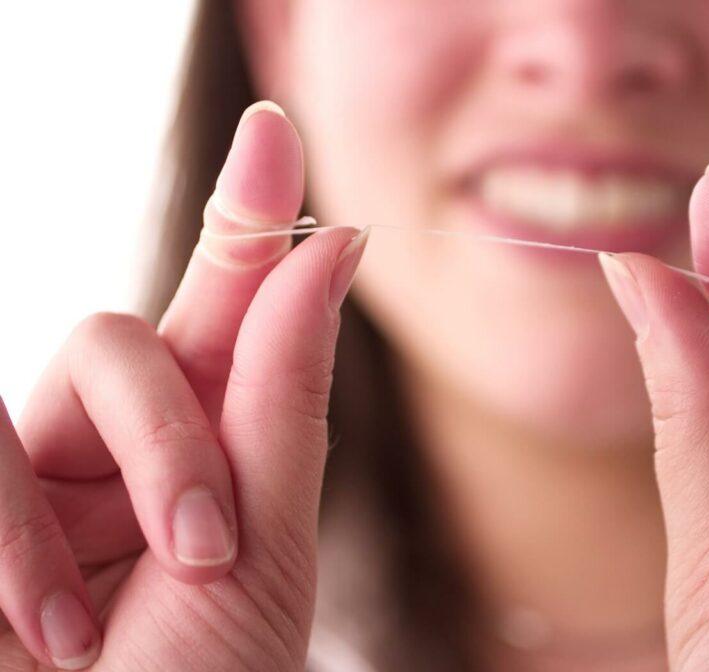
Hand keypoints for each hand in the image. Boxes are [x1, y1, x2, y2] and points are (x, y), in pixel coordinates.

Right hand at [0, 102, 364, 669]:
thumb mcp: (266, 544)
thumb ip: (284, 395)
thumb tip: (333, 243)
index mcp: (211, 441)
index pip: (228, 303)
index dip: (244, 213)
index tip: (272, 131)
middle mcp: (115, 442)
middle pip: (138, 334)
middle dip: (181, 434)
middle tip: (212, 548)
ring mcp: (33, 472)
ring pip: (71, 364)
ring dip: (129, 483)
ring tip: (128, 610)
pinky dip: (15, 537)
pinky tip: (49, 629)